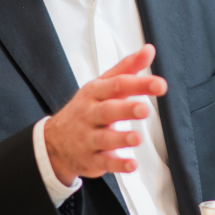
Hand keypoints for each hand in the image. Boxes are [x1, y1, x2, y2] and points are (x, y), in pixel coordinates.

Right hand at [43, 45, 165, 185]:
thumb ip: (127, 69)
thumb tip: (149, 49)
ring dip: (122, 138)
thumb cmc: (86, 108)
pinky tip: (132, 165)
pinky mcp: (91, 159)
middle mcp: (90, 115)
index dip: (140, 84)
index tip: (161, 85)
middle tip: (144, 109)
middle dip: (126, 110)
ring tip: (137, 138)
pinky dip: (118, 165)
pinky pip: (104, 163)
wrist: (53, 141)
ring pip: (105, 138)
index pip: (118, 85)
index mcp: (95, 93)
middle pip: (108, 111)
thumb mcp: (102, 85)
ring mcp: (88, 138)